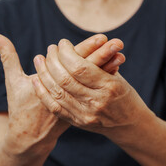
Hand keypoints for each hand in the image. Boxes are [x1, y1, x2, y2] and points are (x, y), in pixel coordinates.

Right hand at [0, 34, 125, 153]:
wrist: (30, 138)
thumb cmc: (20, 106)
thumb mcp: (13, 81)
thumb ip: (7, 56)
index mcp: (49, 84)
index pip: (71, 63)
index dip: (86, 50)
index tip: (101, 37)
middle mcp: (64, 95)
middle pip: (86, 71)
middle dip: (102, 55)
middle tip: (116, 41)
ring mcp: (74, 104)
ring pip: (93, 82)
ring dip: (107, 66)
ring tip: (120, 51)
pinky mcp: (81, 109)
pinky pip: (95, 91)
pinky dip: (105, 79)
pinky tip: (116, 66)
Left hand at [32, 39, 148, 135]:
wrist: (129, 125)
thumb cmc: (124, 94)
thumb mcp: (117, 76)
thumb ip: (103, 61)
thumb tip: (90, 40)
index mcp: (109, 86)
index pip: (80, 67)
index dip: (67, 53)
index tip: (62, 43)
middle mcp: (96, 102)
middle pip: (65, 79)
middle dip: (53, 61)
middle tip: (50, 49)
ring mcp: (86, 115)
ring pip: (57, 92)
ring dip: (44, 73)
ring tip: (39, 59)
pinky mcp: (78, 123)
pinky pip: (55, 107)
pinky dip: (43, 92)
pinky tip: (36, 79)